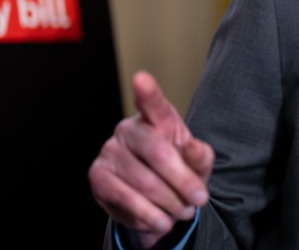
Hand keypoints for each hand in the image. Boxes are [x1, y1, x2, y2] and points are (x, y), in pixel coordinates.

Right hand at [89, 71, 213, 247]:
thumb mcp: (198, 163)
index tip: (141, 78)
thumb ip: (201, 155)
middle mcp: (128, 128)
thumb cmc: (180, 170)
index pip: (152, 103)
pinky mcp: (97, 176)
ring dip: (170, 202)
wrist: (159, 199)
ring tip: (183, 211)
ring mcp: (109, 151)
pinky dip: (149, 214)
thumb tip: (193, 150)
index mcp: (157, 117)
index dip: (147, 91)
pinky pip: (126, 198)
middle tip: (200, 199)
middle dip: (184, 182)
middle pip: (158, 153)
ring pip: (144, 182)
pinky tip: (161, 219)